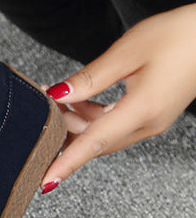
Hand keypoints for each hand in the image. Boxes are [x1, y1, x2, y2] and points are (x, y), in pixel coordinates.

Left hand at [39, 3, 195, 192]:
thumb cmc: (178, 36)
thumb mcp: (127, 53)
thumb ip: (90, 78)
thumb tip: (59, 94)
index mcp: (142, 110)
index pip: (94, 144)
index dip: (66, 163)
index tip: (44, 181)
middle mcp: (148, 123)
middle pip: (94, 141)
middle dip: (63, 132)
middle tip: (39, 111)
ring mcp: (152, 120)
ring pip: (102, 133)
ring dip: (75, 121)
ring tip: (54, 98)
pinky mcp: (152, 113)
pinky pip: (113, 123)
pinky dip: (90, 114)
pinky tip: (76, 97)